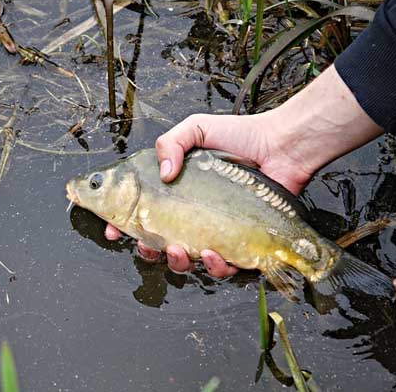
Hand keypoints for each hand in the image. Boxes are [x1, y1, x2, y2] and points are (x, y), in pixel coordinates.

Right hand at [107, 65, 383, 276]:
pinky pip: (223, 266)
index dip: (123, 225)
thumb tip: (164, 175)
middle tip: (147, 245)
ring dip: (177, 262)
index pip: (141, 213)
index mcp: (176, 192)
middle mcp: (192, 214)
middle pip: (159, 244)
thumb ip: (170, 142)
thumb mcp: (197, 128)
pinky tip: (214, 253)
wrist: (282, 147)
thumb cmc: (241, 136)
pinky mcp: (240, 243)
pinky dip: (215, 266)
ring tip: (179, 251)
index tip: (113, 230)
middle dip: (147, 251)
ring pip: (187, 261)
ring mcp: (215, 230)